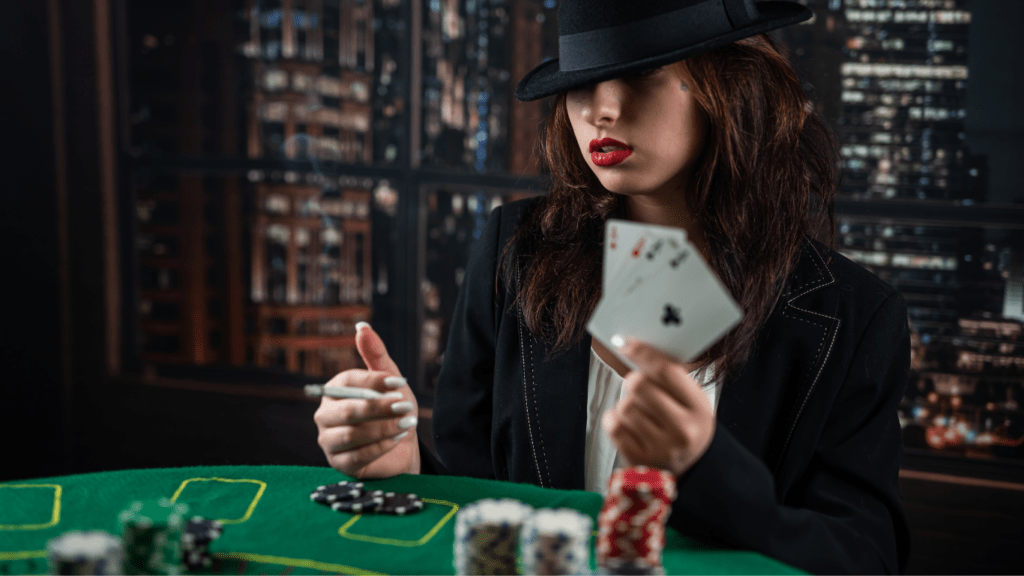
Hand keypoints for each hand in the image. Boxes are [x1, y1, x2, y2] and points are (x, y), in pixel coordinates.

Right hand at [314, 323, 420, 477]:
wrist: (402, 445)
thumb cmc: (393, 409)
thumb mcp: (390, 381)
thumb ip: (376, 355)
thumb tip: (362, 327)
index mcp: (335, 389)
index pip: (348, 381)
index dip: (374, 381)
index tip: (398, 382)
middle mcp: (325, 414)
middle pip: (349, 410)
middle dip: (381, 408)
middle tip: (406, 406)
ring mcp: (329, 440)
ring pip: (352, 434)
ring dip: (383, 427)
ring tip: (407, 422)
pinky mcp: (339, 463)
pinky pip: (358, 455)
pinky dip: (382, 445)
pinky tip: (399, 438)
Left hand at [602, 339, 714, 477]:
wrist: (691, 470)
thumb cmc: (686, 427)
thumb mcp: (691, 402)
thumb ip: (670, 376)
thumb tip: (634, 345)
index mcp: (699, 409)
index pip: (665, 370)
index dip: (641, 352)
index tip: (626, 343)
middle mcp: (683, 431)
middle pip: (639, 385)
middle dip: (634, 380)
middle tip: (639, 387)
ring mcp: (661, 449)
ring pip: (625, 405)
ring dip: (626, 404)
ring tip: (640, 414)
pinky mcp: (639, 461)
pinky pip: (613, 425)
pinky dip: (614, 419)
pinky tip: (627, 425)